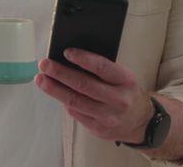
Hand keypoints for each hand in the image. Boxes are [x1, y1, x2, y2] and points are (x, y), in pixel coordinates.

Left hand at [35, 49, 153, 142]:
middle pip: (84, 85)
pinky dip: (64, 101)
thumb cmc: (126, 92)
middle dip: (60, 74)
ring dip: (54, 89)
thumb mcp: (123, 76)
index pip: (102, 67)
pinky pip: (76, 113)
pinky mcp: (99, 129)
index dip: (83, 59)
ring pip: (75, 101)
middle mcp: (118, 100)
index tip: (66, 52)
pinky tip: (55, 92)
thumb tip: (70, 58)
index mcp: (126, 81)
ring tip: (41, 79)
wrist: (141, 121)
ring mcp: (108, 117)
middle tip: (44, 65)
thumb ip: (102, 69)